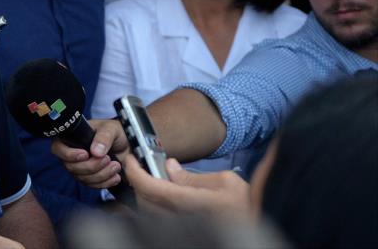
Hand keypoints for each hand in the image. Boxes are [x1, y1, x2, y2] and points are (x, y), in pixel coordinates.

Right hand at [49, 119, 127, 188]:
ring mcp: (81, 167)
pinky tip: (115, 176)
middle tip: (107, 158)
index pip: (58, 148)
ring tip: (116, 165)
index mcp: (72, 138)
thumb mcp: (111, 128)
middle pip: (71, 167)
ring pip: (83, 178)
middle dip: (91, 166)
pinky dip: (105, 182)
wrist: (128, 145)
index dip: (69, 154)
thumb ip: (104, 137)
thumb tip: (95, 151)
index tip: (85, 154)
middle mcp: (73, 154)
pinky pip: (92, 185)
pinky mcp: (90, 178)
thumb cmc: (116, 132)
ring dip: (101, 175)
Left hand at [124, 156, 250, 217]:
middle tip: (141, 166)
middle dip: (138, 182)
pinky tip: (161, 195)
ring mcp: (182, 228)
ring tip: (151, 178)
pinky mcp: (184, 232)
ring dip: (145, 194)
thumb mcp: (225, 182)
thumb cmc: (248, 205)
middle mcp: (183, 219)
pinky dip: (153, 205)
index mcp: (192, 203)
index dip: (135, 172)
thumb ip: (192, 177)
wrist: (260, 221)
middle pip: (145, 200)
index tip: (132, 160)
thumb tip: (170, 167)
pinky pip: (158, 220)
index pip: (151, 188)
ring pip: (148, 212)